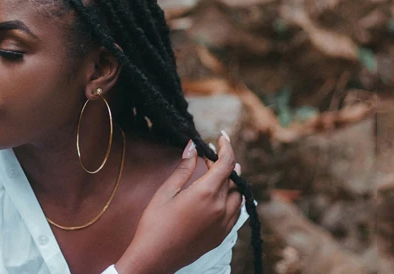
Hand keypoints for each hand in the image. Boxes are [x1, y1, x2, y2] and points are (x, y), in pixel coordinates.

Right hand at [115, 134, 242, 273]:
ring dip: (230, 182)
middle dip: (222, 164)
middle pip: (232, 178)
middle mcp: (220, 208)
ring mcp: (224, 223)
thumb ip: (184, 168)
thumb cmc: (155, 223)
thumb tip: (192, 146)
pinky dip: (232, 199)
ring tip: (216, 174)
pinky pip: (236, 212)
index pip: (227, 163)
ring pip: (238, 196)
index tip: (222, 136)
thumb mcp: (166, 191)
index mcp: (206, 193)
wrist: (156, 257)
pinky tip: (220, 197)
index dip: (226, 147)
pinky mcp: (222, 235)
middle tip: (207, 157)